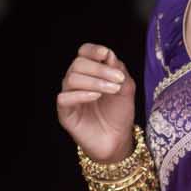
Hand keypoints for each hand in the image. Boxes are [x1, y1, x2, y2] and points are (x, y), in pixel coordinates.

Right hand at [56, 41, 136, 161]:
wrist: (117, 140)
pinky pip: (64, 98)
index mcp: (90, 72)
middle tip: (118, 79)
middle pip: (78, 63)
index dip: (92, 50)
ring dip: (94, 81)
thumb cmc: (119, 113)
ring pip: (71, 78)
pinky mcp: (65, 113)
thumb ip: (119, 71)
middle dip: (99, 69)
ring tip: (112, 90)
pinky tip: (95, 96)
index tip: (106, 54)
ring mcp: (70, 96)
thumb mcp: (126, 90)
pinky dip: (81, 95)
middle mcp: (77, 81)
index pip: (84, 53)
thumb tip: (109, 54)